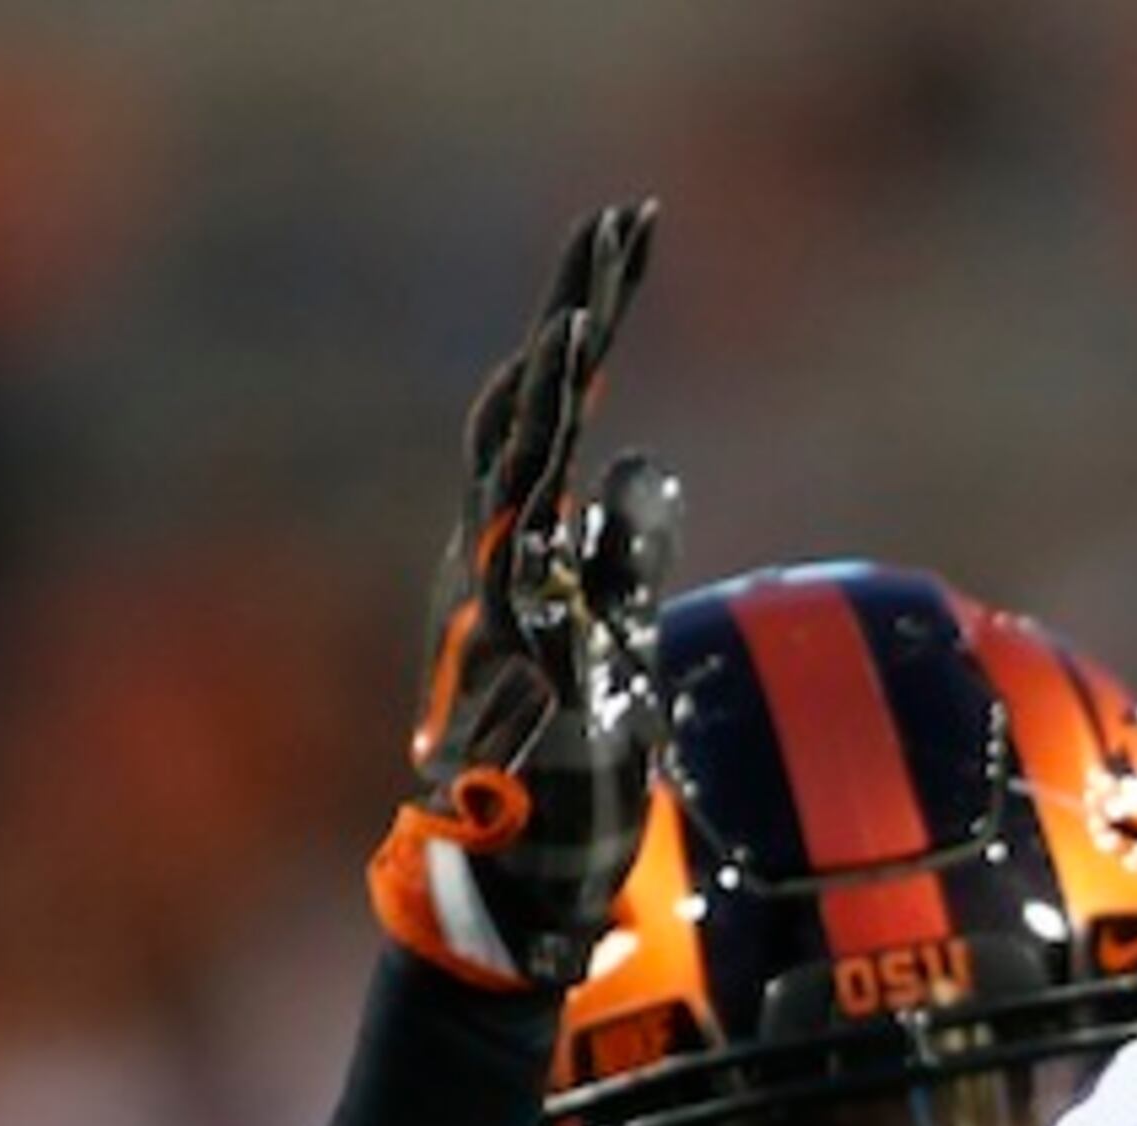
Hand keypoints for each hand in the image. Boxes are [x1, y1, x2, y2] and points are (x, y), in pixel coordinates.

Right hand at [368, 200, 685, 990]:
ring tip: (583, 320)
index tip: (625, 229)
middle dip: (573, 318)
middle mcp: (492, 567)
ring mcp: (501, 621)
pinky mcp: (522, 689)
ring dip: (549, 405)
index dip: (585, 316)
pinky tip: (577, 477)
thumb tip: (643, 469)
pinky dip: (552, 533)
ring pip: (520, 489)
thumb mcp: (608, 637)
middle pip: (534, 416)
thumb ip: (623, 553)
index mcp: (512, 548)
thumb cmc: (555, 765)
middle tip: (613, 227)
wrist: (503, 887)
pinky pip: (535, 597)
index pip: (551, 406)